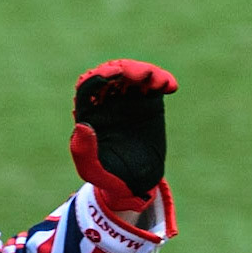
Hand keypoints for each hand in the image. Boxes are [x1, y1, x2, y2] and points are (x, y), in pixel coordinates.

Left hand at [69, 59, 177, 213]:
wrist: (137, 183)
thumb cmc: (109, 176)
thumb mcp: (92, 170)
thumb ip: (84, 152)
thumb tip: (81, 125)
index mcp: (89, 112)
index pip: (88, 86)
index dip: (98, 77)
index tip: (112, 76)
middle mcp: (107, 101)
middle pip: (111, 73)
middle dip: (124, 69)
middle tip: (140, 76)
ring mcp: (128, 99)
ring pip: (133, 74)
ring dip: (144, 71)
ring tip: (157, 81)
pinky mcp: (148, 101)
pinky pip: (154, 83)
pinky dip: (162, 79)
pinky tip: (170, 87)